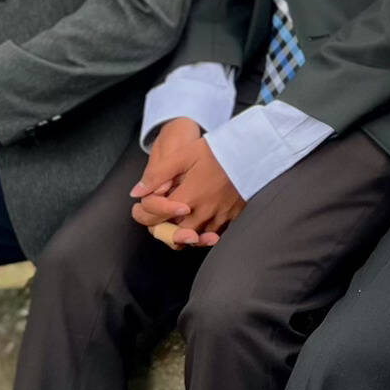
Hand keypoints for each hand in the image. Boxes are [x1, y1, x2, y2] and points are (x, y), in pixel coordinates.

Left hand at [133, 131, 243, 246]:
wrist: (252, 151)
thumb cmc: (217, 150)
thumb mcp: (184, 155)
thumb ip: (158, 174)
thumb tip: (137, 192)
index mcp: (189, 197)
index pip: (158, 218)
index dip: (144, 214)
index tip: (140, 207)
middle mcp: (205, 212)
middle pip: (175, 234)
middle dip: (162, 228)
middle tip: (156, 218)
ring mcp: (221, 217)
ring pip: (194, 238)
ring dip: (182, 234)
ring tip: (175, 222)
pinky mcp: (233, 217)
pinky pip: (214, 235)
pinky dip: (202, 234)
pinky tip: (198, 223)